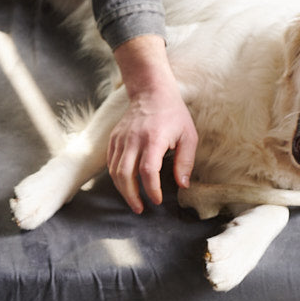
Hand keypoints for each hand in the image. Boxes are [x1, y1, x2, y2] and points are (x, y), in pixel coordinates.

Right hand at [109, 35, 197, 212]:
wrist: (151, 92)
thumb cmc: (174, 115)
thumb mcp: (189, 136)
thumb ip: (185, 162)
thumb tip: (182, 185)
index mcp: (153, 139)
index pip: (147, 171)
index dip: (150, 189)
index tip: (157, 201)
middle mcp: (133, 139)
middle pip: (124, 174)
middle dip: (131, 196)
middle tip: (140, 209)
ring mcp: (120, 138)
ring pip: (114, 170)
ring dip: (122, 189)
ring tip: (133, 200)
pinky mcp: (113, 137)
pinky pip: (110, 161)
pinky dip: (115, 176)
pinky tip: (124, 184)